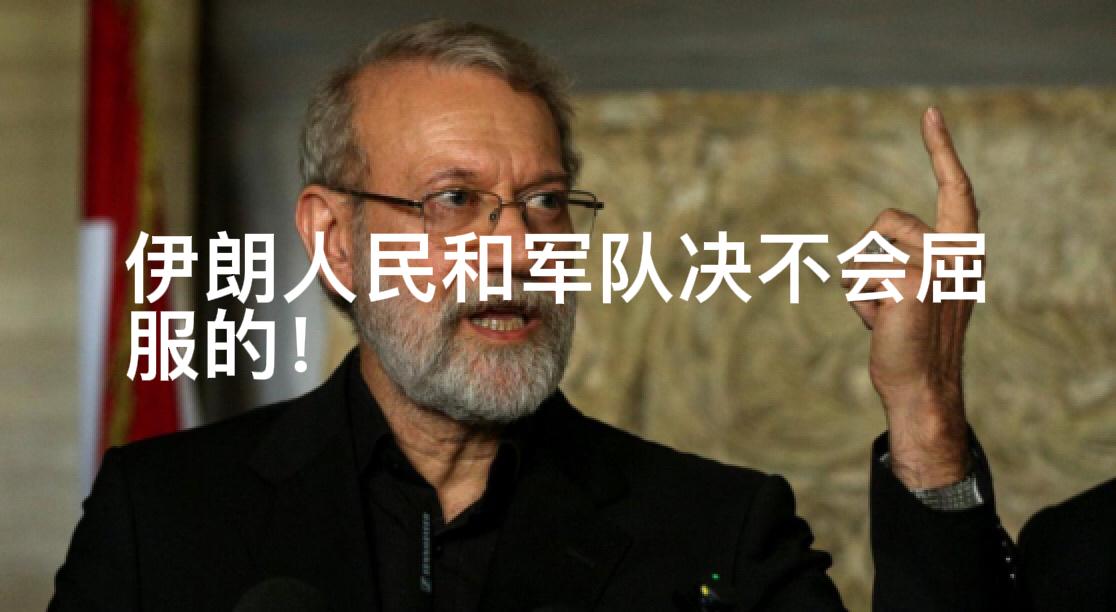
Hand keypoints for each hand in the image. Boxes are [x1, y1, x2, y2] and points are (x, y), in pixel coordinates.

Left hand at [842, 107, 982, 488]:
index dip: (941, 150)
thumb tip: (860, 249)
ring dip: (860, 286)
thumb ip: (904, 260)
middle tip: (891, 302)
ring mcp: (933, 267)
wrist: (921, 386)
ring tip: (886, 317)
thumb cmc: (910, 340)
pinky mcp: (908, 284)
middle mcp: (954, 253)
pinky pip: (855, 275)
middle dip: (869, 257)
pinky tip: (879, 325)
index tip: (929, 113)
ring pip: (862, 252)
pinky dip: (857, 303)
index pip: (956, 190)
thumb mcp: (916, 291)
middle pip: (882, 223)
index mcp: (961, 250)